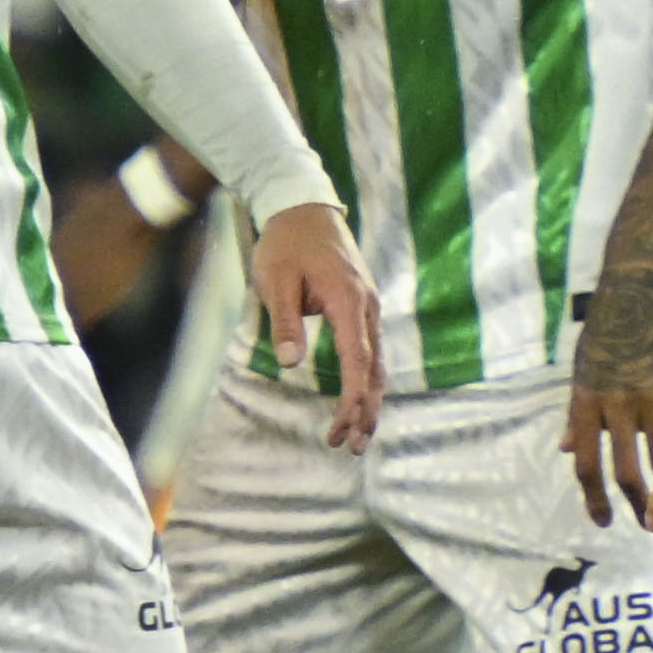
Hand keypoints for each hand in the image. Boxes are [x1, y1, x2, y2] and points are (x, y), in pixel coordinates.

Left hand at [246, 200, 385, 446]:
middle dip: (366, 410)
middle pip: (376, 369)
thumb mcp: (274, 280)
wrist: (304, 207)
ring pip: (378, 361)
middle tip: (353, 446)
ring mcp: (369, 305)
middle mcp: (367, 306)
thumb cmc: (285, 243)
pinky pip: (372, 348)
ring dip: (370, 398)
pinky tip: (361, 396)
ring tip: (359, 432)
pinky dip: (368, 378)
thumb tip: (293, 363)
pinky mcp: (363, 304)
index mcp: (348, 301)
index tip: (341, 428)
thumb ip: (285, 322)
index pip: (356, 362)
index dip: (351, 400)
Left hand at [563, 264, 652, 527]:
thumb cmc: (608, 324)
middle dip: (640, 503)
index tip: (605, 522)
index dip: (594, 499)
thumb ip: (578, 412)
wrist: (640, 280)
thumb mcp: (583, 368)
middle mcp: (616, 401)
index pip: (585, 464)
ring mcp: (650, 390)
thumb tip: (565, 449)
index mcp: (586, 401)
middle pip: (625, 468)